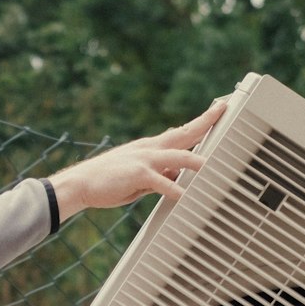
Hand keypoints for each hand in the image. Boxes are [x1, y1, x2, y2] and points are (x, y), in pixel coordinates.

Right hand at [48, 98, 228, 216]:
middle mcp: (150, 148)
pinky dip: (173, 188)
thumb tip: (176, 174)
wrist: (82, 183)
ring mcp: (144, 159)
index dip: (201, 121)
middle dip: (204, 122)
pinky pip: (160, 181)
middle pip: (184, 134)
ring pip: (176, 156)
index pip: (181, 131)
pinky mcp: (137, 174)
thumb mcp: (140, 176)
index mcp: (151, 147)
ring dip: (195, 159)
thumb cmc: (109, 181)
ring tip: (210, 164)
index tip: (217, 111)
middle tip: (223, 110)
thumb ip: (160, 173)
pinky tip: (182, 195)